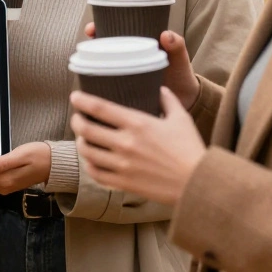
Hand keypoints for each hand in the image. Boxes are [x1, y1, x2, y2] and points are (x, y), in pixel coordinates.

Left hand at [70, 87, 205, 205]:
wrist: (197, 183)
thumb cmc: (191, 149)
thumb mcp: (181, 119)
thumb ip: (168, 100)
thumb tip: (159, 88)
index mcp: (138, 123)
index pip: (100, 108)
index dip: (82, 100)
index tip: (74, 96)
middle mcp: (126, 143)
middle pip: (87, 129)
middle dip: (77, 121)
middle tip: (77, 118)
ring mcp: (122, 164)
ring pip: (87, 151)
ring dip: (80, 142)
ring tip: (83, 138)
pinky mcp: (124, 182)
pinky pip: (96, 173)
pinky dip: (89, 165)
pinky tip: (92, 160)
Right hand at [84, 24, 200, 109]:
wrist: (187, 100)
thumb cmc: (181, 74)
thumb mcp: (179, 58)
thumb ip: (177, 46)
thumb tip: (166, 34)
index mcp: (138, 44)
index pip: (113, 32)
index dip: (99, 28)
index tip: (91, 29)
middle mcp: (127, 56)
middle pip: (103, 48)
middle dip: (91, 44)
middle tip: (88, 43)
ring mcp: (124, 73)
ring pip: (102, 65)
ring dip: (91, 64)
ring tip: (85, 64)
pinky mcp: (124, 89)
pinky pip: (108, 84)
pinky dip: (98, 84)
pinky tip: (91, 86)